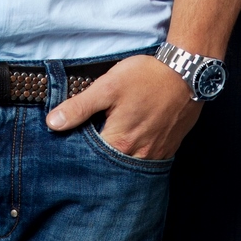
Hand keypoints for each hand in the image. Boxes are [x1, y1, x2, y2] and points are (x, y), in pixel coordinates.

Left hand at [44, 55, 199, 158]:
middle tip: (85, 147)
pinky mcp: (166, 149)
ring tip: (106, 145)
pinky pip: (144, 162)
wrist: (187, 73)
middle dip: (95, 160)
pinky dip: (133, 157)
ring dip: (115, 160)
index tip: (66, 148)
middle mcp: (137, 156)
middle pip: (108, 166)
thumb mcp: (108, 87)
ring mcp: (154, 155)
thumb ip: (79, 107)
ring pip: (127, 166)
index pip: (88, 159)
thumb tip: (53, 123)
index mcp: (119, 142)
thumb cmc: (147, 78)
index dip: (76, 153)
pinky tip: (128, 144)